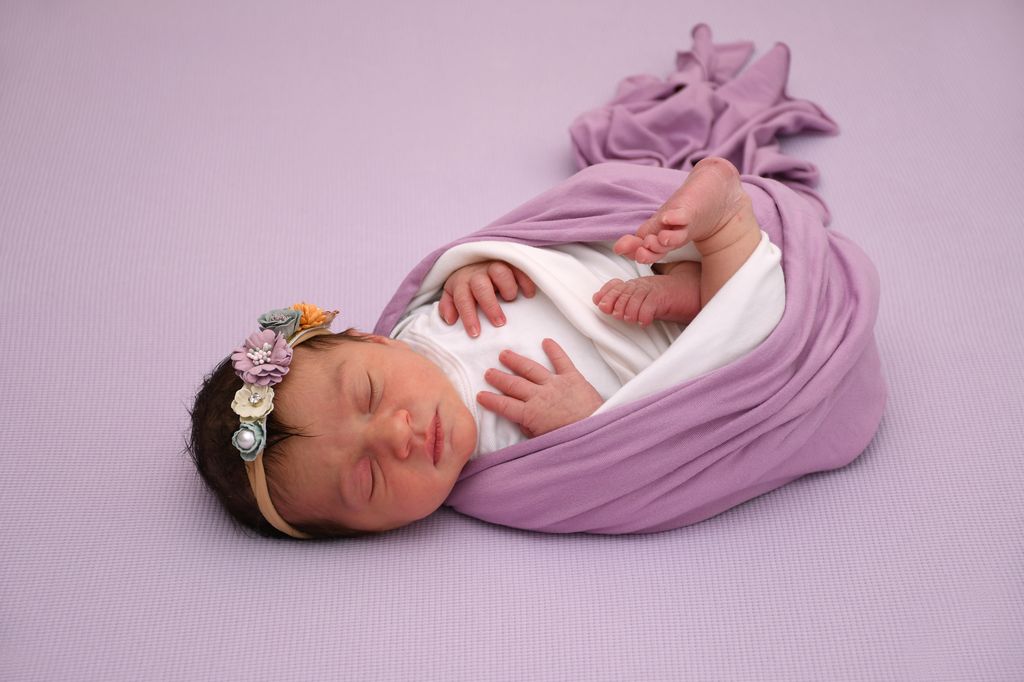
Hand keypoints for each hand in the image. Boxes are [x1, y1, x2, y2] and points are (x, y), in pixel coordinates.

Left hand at [439, 261, 536, 336]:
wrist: (473, 260)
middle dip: (490, 305)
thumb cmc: (465, 284)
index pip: (462, 300)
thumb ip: (448, 306)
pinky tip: (529, 294)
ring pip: (500, 271)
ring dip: (507, 287)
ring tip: (511, 299)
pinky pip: (519, 268)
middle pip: (481, 287)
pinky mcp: (509, 262)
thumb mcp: (452, 293)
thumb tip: (449, 320)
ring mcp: (494, 266)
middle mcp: (477, 273)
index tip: (476, 333)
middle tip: (499, 323)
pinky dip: (525, 280)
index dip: (468, 316)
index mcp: (462, 283)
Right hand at [476, 338, 603, 437]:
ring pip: (531, 369)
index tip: (480, 395)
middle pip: (514, 384)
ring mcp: (555, 384)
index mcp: (530, 414)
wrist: (596, 431)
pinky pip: (562, 361)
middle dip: (499, 378)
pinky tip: (546, 341)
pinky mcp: (573, 377)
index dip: (491, 400)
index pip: (504, 406)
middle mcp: (539, 395)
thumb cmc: (570, 440)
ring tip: (505, 354)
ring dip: (516, 361)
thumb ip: (529, 430)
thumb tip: (521, 421)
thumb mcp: (543, 441)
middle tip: (488, 372)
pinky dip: (554, 350)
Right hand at [613, 211, 690, 264]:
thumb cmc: (682, 211)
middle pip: (661, 249)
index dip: (632, 251)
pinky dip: (676, 218)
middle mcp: (673, 237)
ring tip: (660, 239)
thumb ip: (639, 240)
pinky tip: (668, 218)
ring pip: (675, 238)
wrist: (714, 192)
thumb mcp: (656, 226)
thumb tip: (618, 249)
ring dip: (666, 240)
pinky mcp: (693, 211)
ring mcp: (684, 225)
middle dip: (651, 252)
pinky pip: (684, 216)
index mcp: (661, 241)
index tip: (619, 250)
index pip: (644, 249)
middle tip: (641, 252)